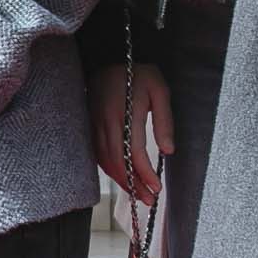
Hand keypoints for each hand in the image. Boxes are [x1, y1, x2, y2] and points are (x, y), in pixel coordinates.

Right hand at [89, 62, 174, 207]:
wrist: (107, 57)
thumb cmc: (138, 72)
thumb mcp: (160, 91)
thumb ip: (164, 121)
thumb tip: (167, 150)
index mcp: (124, 114)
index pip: (133, 153)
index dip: (145, 174)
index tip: (157, 188)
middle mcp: (105, 123)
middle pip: (117, 163)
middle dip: (133, 185)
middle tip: (148, 200)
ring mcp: (94, 125)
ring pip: (105, 161)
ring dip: (121, 181)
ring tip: (138, 194)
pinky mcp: (89, 125)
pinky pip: (97, 154)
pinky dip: (109, 170)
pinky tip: (121, 177)